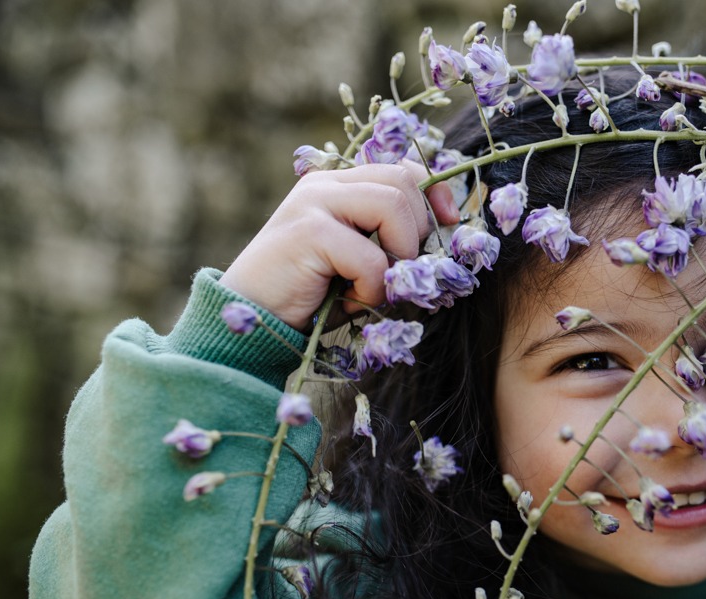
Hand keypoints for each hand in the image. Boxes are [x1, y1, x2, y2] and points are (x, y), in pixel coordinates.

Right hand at [220, 162, 459, 329]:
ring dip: (398, 256)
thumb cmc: (310, 299)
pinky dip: (372, 288)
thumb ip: (388, 242)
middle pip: (403, 181)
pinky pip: (371, 257)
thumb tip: (444, 239)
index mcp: (337, 186)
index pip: (402, 168)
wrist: (254, 322)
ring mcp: (314, 203)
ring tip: (374, 286)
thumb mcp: (357, 263)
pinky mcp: (308, 232)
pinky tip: (350, 301)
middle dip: (418, 230)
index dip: (434, 192)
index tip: (451, 222)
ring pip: (393, 206)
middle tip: (399, 270)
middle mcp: (325, 185)